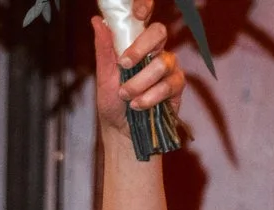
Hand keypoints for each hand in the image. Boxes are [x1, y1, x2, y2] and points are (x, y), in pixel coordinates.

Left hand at [93, 4, 183, 136]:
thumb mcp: (103, 77)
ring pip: (162, 62)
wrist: (122, 133)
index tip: (138, 14)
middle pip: (159, 32)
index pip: (145, 19)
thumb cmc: (113, 104)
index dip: (146, 8)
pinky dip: (151, 96)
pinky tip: (139, 106)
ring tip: (126, 97)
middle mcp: (155, 51)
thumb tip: (97, 21)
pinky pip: (170, 84)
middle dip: (141, 47)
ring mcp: (168, 67)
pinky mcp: (177, 86)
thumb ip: (104, 49)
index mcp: (136, 44)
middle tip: (124, 65)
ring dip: (140, 82)